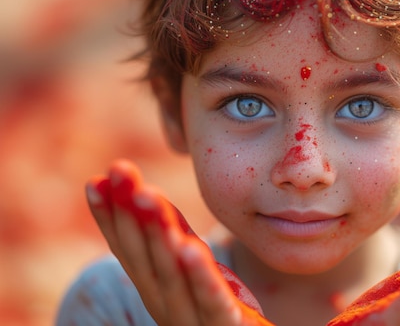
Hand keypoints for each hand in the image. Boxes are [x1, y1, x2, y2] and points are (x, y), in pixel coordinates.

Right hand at [85, 159, 273, 325]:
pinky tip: (191, 248)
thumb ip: (172, 234)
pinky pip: (212, 301)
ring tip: (148, 197)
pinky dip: (200, 275)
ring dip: (157, 235)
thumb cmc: (216, 306)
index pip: (127, 250)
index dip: (109, 217)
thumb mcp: (193, 265)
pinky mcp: (225, 325)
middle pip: (145, 258)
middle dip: (131, 212)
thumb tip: (142, 193)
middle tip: (120, 169)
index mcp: (155, 289)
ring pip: (171, 275)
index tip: (95, 180)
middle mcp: (165, 305)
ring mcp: (192, 320)